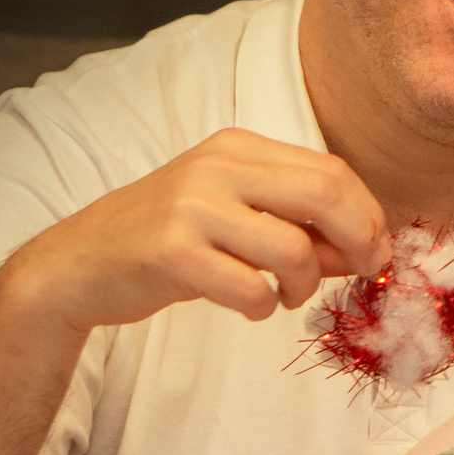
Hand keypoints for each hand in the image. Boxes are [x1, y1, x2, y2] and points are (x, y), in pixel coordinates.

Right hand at [4, 128, 387, 334]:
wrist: (77, 265)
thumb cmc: (170, 240)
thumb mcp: (234, 213)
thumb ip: (298, 222)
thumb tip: (370, 248)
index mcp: (237, 147)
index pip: (332, 171)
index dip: (368, 214)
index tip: (376, 250)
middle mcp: (217, 167)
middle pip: (326, 194)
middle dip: (359, 241)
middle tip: (360, 273)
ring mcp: (191, 206)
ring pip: (294, 249)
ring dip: (303, 285)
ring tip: (283, 296)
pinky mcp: (171, 252)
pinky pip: (251, 288)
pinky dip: (262, 306)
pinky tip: (247, 305)